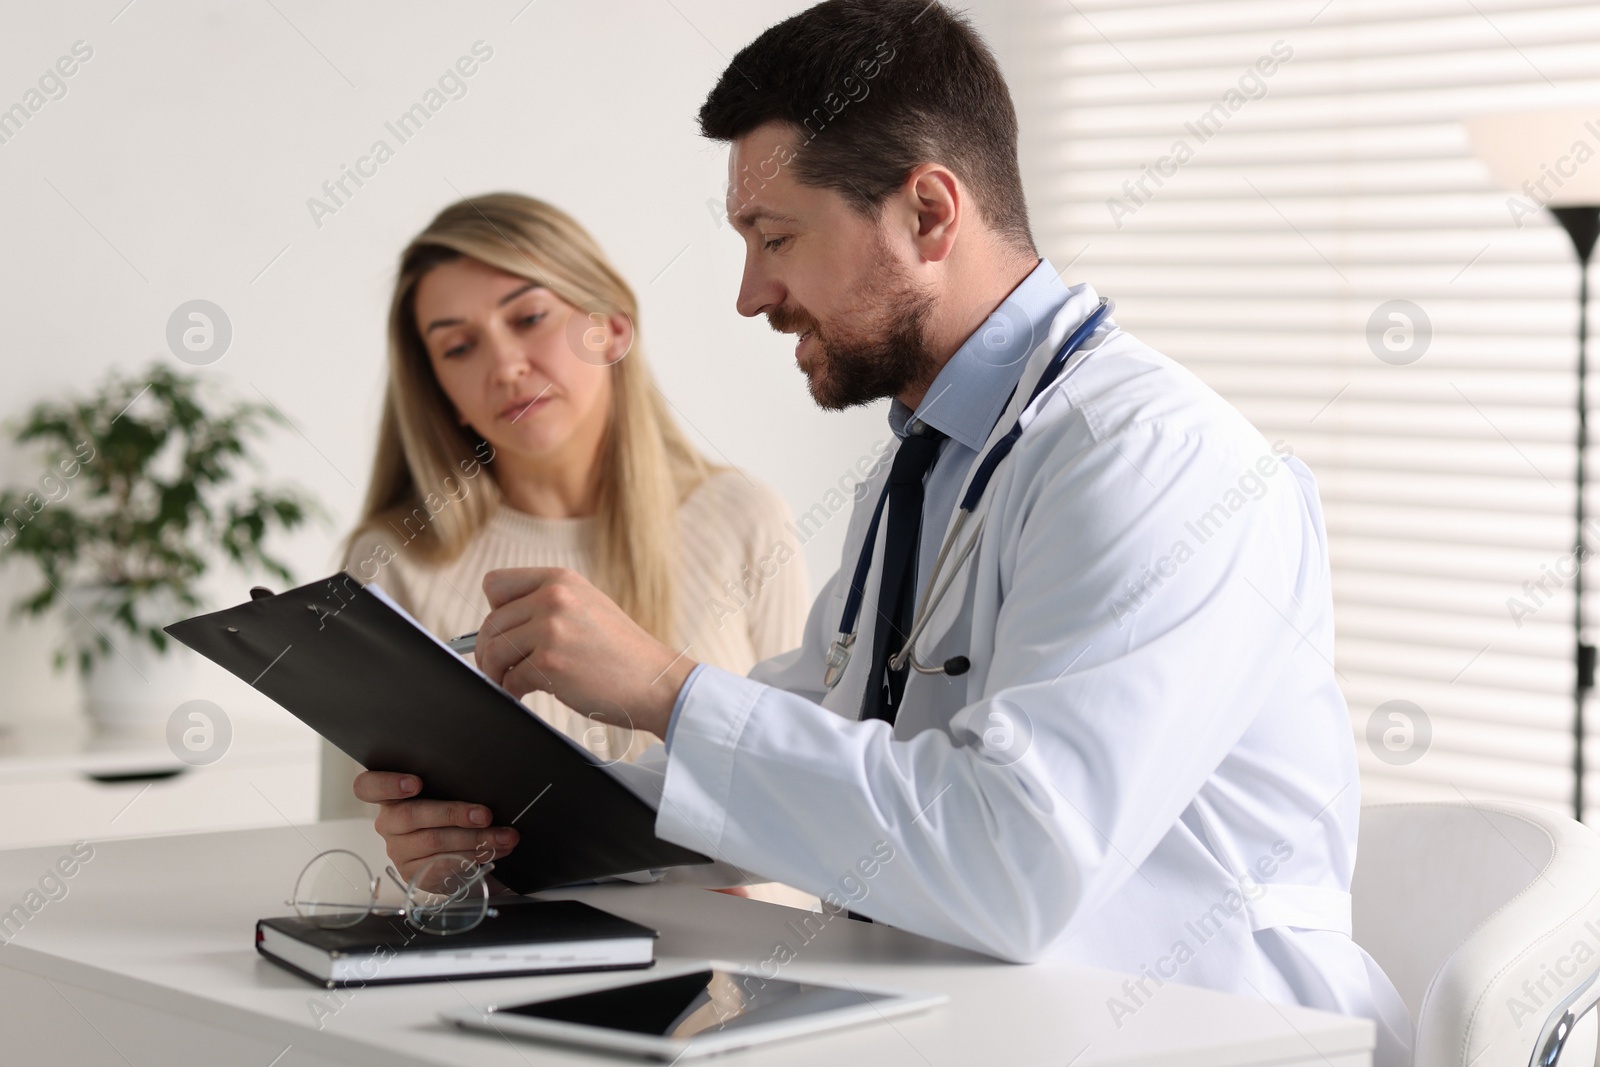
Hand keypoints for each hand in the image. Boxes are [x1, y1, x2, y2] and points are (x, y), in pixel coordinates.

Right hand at [353, 771, 518, 884]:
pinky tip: (494, 853)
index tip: (416, 783)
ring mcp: (398, 850)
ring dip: (475, 839)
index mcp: (390, 797)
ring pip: (433, 842)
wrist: (454, 852)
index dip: (388, 783)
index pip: (368, 787)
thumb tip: (482, 782)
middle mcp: (388, 823)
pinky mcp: (413, 874)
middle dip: (454, 814)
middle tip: (485, 815)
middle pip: (411, 815)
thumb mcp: (445, 795)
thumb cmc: (449, 814)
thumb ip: (449, 786)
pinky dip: (473, 858)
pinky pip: (441, 866)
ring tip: (504, 837)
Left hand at [475, 567, 696, 736]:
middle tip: (501, 669)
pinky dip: (514, 692)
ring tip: (513, 683)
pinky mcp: (550, 664)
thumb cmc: (622, 653)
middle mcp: (554, 597)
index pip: (495, 583)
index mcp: (561, 579)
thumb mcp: (588, 607)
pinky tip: (531, 694)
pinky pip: (509, 681)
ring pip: (493, 652)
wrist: (657, 682)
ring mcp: (551, 629)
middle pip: (489, 623)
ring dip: (497, 674)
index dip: (494, 610)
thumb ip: (546, 605)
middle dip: (490, 651)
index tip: (504, 632)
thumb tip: (496, 626)